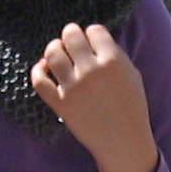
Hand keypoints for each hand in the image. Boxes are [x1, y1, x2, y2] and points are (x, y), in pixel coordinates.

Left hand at [31, 23, 159, 171]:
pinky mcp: (60, 103)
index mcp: (113, 61)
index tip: (92, 43)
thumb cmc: (130, 106)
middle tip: (72, 43)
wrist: (123, 141)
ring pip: (53, 53)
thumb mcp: (132, 74)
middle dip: (70, 36)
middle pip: (71, 35)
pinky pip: (39, 80)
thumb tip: (92, 37)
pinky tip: (44, 69)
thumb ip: (115, 54)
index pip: (94, 30)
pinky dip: (38, 70)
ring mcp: (74, 87)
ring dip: (54, 49)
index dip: (92, 34)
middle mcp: (92, 71)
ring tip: (58, 54)